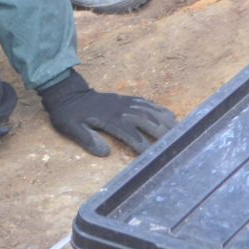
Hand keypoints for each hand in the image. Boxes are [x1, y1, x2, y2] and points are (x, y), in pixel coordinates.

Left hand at [40, 71, 176, 156]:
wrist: (67, 93)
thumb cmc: (67, 114)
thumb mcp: (70, 127)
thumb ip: (86, 139)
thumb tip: (105, 153)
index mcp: (107, 118)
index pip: (128, 131)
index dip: (140, 143)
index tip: (151, 154)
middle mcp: (120, 109)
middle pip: (145, 119)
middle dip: (161, 131)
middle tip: (176, 143)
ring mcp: (124, 102)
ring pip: (149, 110)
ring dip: (165, 120)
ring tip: (180, 130)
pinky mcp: (125, 99)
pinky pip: (145, 102)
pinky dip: (159, 109)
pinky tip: (170, 115)